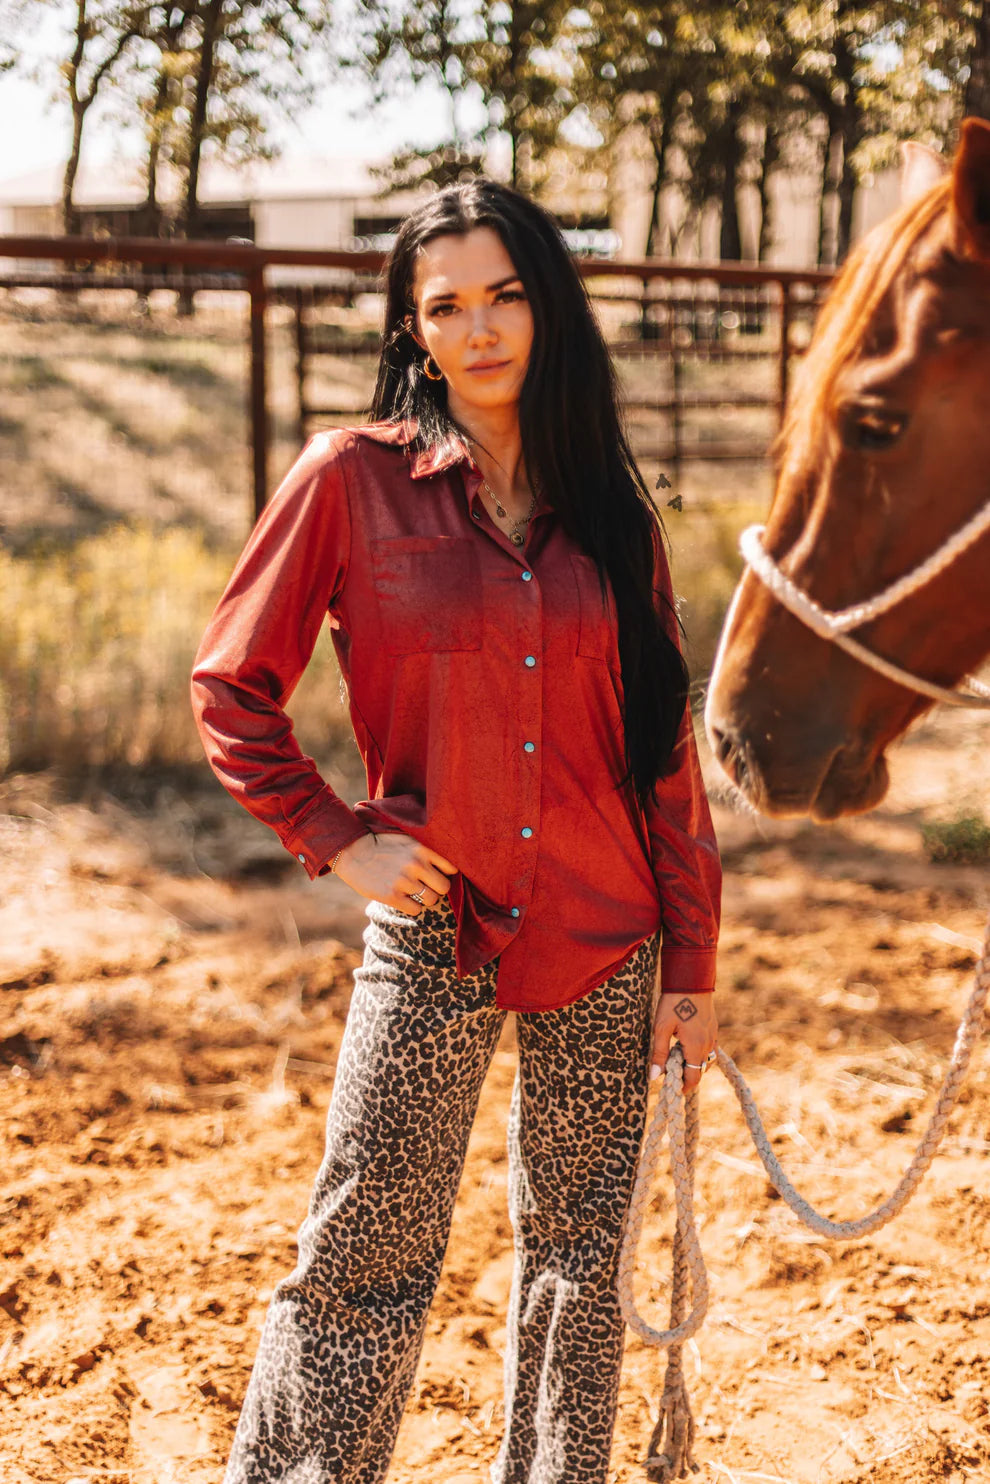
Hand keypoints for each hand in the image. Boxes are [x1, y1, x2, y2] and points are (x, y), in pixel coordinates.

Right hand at [333, 832, 457, 915]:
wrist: (353, 852)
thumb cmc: (383, 845)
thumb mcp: (407, 838)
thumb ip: (426, 849)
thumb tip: (449, 866)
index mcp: (422, 849)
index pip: (451, 868)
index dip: (445, 873)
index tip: (436, 874)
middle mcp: (416, 865)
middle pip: (444, 888)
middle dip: (435, 888)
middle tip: (424, 885)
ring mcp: (404, 881)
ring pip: (431, 900)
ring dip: (423, 899)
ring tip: (411, 891)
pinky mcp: (392, 896)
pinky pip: (416, 910)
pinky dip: (411, 907)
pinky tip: (402, 898)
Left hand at [651, 992, 717, 1093]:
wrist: (692, 979)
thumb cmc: (674, 1002)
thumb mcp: (661, 1028)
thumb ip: (659, 1053)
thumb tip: (655, 1076)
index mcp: (696, 1047)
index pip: (694, 1077)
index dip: (684, 1086)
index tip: (673, 1089)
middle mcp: (708, 1044)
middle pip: (700, 1069)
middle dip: (687, 1074)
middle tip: (670, 1070)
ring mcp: (713, 1035)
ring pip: (706, 1059)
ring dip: (693, 1063)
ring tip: (676, 1056)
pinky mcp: (713, 1027)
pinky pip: (709, 1048)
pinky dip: (698, 1052)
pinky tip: (685, 1043)